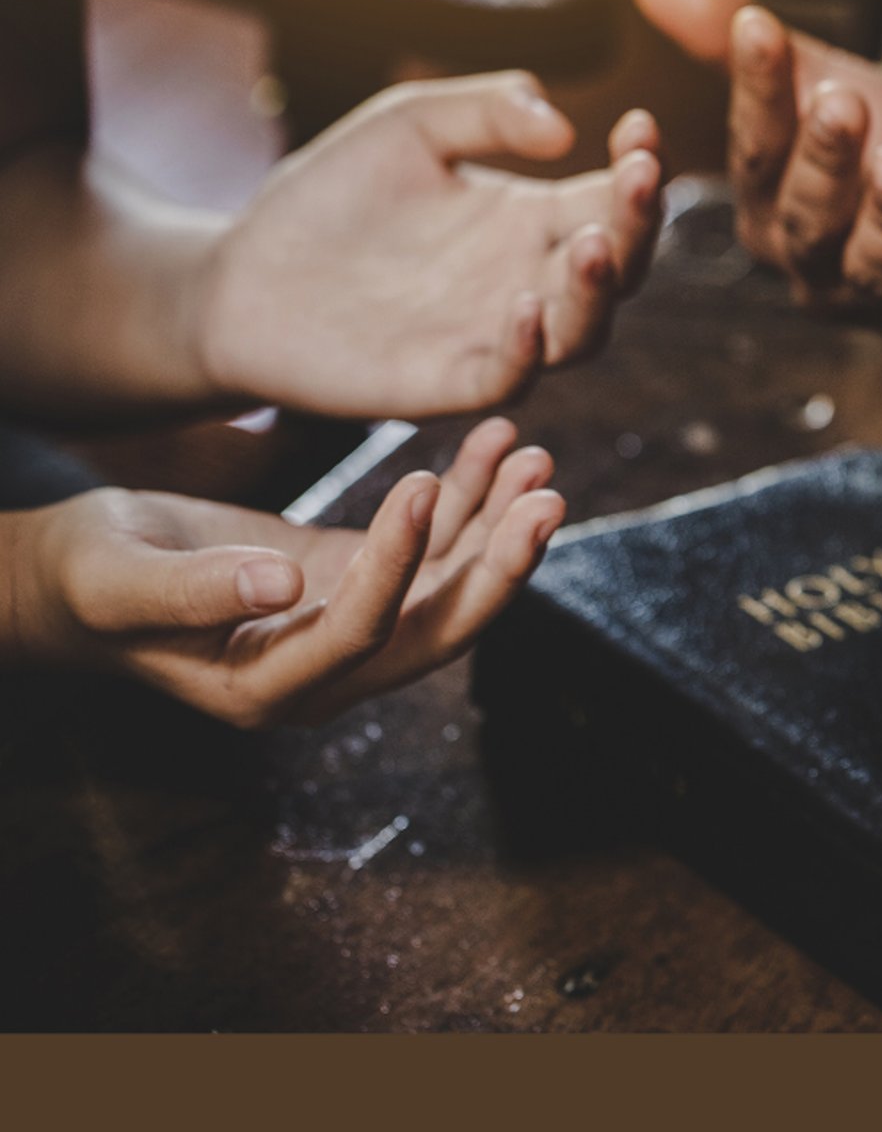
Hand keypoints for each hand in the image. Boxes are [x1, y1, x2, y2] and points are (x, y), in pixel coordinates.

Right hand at [11, 418, 563, 726]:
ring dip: (500, 523)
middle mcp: (328, 673)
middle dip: (500, 565)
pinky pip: (436, 547)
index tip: (421, 483)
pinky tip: (499, 441)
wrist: (83, 580)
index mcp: (267, 690)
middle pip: (438, 628)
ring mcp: (354, 628)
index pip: (360, 633)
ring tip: (536, 454)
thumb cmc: (89, 581)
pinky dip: (472, 497)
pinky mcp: (362, 581)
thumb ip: (195, 590)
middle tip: (548, 495)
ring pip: (452, 585)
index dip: (398, 564)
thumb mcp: (119, 580)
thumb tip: (282, 585)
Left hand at [199, 73, 664, 416]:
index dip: (640, 167)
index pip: (612, 198)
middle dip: (638, 223)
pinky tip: (525, 307)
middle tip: (639, 178)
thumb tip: (565, 129)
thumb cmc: (329, 197)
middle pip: (620, 265)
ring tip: (591, 243)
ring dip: (598, 290)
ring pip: (583, 330)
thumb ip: (487, 110)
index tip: (640, 127)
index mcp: (531, 218)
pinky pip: (509, 376)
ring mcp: (494, 334)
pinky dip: (526, 349)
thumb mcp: (409, 124)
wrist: (239, 277)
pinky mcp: (447, 381)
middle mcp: (529, 279)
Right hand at [631, 0, 881, 338]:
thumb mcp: (813, 81)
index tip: (763, 29)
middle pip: (808, 213)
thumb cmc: (875, 148)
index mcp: (766, 205)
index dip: (758, 91)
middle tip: (843, 102)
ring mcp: (878, 294)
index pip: (755, 148)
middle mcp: (811, 260)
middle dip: (824, 159)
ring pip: (871, 262)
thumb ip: (734, 34)